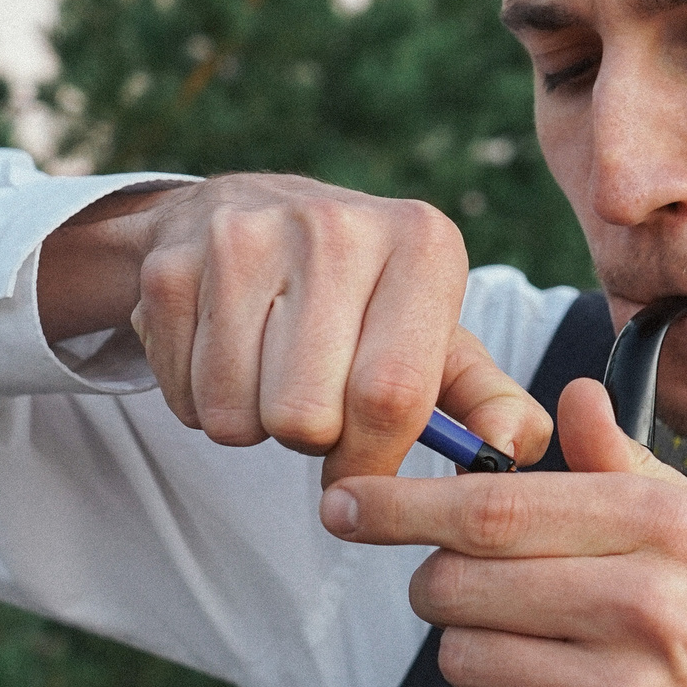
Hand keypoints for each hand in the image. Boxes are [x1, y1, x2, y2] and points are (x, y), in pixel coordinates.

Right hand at [39, 175, 552, 481]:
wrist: (244, 213)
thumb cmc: (363, 301)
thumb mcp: (438, 336)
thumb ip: (488, 401)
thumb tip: (515, 449)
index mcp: (422, 243)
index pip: (392, 395)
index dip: (375, 459)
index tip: (366, 472)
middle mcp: (336, 225)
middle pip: (308, 416)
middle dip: (313, 439)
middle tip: (317, 401)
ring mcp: (244, 238)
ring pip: (240, 416)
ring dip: (255, 424)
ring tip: (274, 374)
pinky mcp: (172, 267)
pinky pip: (187, 398)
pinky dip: (204, 402)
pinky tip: (228, 353)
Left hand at [320, 379, 686, 686]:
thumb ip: (623, 462)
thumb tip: (569, 394)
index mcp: (664, 528)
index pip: (496, 506)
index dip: (403, 504)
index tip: (347, 502)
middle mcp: (641, 606)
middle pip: (458, 581)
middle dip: (434, 577)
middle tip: (458, 578)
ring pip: (461, 654)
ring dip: (470, 641)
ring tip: (528, 636)